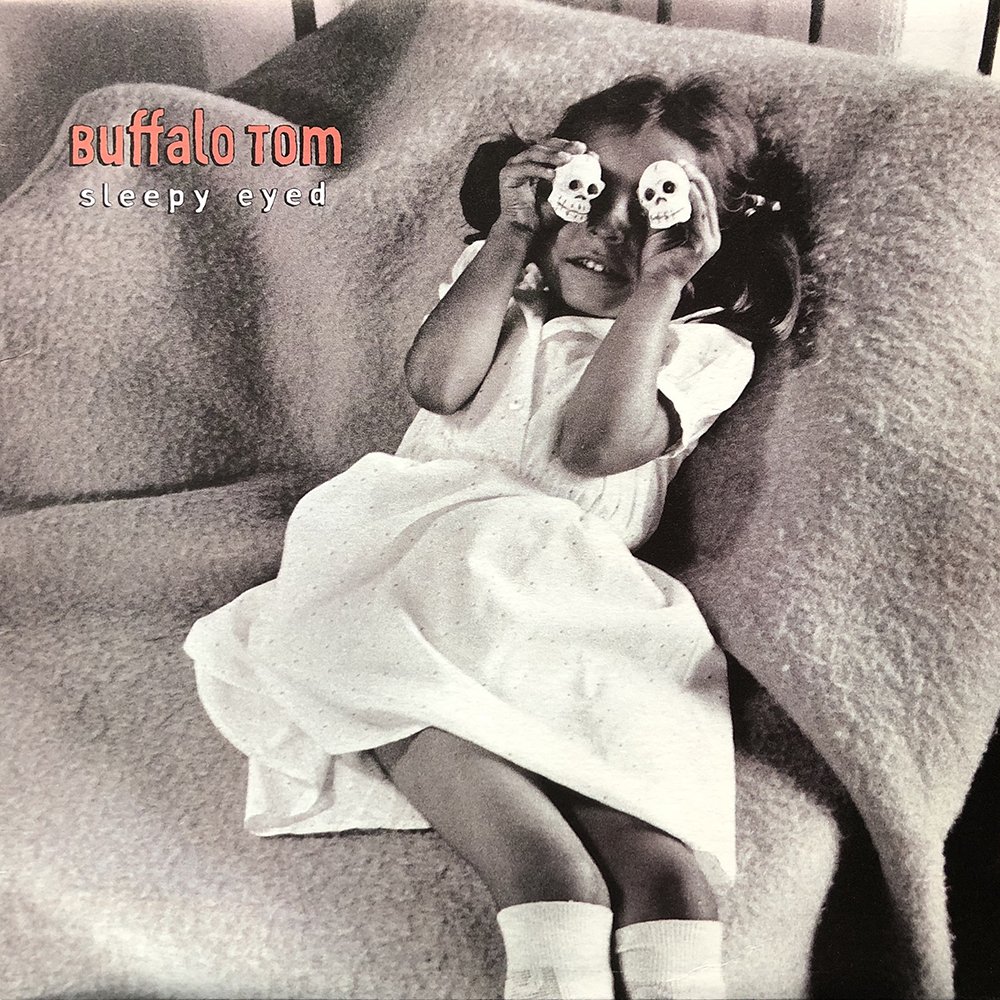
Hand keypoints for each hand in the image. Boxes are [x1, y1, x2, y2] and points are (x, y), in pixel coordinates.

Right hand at [497, 137, 586, 234]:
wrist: (524, 231)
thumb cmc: (543, 217)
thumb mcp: (566, 201)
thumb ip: (579, 191)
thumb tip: (600, 184)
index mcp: (537, 163)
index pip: (554, 148)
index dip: (569, 146)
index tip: (585, 150)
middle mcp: (524, 161)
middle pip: (544, 145)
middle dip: (563, 146)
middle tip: (578, 149)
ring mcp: (514, 166)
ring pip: (534, 153)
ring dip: (552, 155)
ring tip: (567, 160)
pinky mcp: (506, 175)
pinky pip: (525, 168)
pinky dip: (539, 169)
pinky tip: (552, 175)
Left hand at [639, 160, 720, 285]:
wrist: (655, 283)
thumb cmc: (657, 261)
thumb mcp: (658, 230)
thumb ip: (660, 212)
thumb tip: (652, 192)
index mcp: (702, 231)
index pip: (701, 200)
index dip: (693, 180)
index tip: (680, 166)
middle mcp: (710, 235)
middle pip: (706, 198)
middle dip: (695, 178)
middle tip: (682, 164)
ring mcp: (710, 241)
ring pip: (704, 205)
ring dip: (694, 185)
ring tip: (683, 171)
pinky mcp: (704, 246)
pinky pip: (699, 217)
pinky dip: (693, 201)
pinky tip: (686, 188)